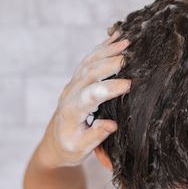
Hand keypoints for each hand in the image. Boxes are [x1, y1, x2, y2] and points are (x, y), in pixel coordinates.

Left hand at [37, 31, 130, 167]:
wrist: (55, 142)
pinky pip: (89, 60)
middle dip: (110, 63)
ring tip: (126, 42)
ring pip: (89, 62)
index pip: (90, 96)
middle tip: (130, 57)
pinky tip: (115, 39)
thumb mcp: (81, 148)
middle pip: (89, 73)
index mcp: (71, 111)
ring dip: (107, 51)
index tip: (129, 85)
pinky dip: (102, 48)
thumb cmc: (70, 148)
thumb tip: (112, 124)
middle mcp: (70, 93)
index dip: (109, 88)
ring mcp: (73, 84)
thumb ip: (95, 136)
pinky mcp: (77, 80)